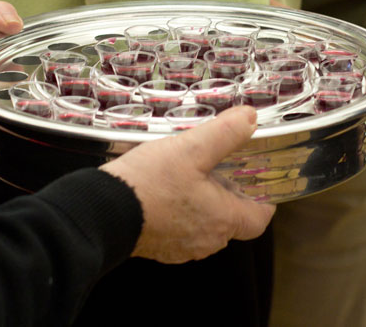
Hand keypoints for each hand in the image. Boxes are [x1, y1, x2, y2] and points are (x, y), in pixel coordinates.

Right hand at [102, 106, 274, 263]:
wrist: (102, 211)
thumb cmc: (148, 184)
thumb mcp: (191, 148)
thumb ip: (225, 133)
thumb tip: (250, 118)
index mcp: (223, 219)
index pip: (259, 219)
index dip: (263, 201)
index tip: (258, 183)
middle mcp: (207, 240)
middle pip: (233, 220)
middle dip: (229, 195)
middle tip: (218, 169)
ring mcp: (182, 247)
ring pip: (206, 224)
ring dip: (203, 203)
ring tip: (190, 174)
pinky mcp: (159, 247)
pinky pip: (182, 229)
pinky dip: (181, 212)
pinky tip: (166, 190)